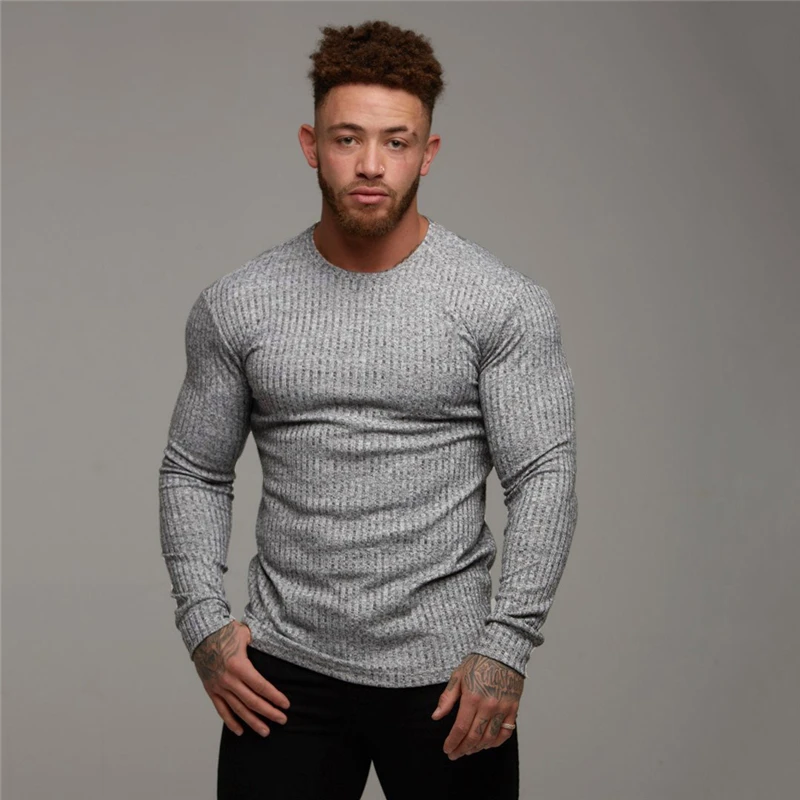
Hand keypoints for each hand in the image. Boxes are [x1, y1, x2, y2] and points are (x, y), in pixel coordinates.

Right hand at [192, 619, 290, 736]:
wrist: (201, 634)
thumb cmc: (225, 631)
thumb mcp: (245, 634)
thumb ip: (258, 646)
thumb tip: (272, 650)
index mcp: (239, 666)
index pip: (261, 686)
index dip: (274, 697)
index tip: (286, 704)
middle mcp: (229, 680)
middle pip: (252, 701)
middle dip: (269, 712)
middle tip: (282, 720)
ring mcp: (219, 687)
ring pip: (238, 710)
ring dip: (253, 722)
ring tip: (265, 731)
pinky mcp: (211, 690)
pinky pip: (221, 710)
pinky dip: (230, 722)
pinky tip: (240, 731)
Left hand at [431, 652, 522, 759]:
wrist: (502, 652)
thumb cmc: (478, 662)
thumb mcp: (458, 676)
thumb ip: (447, 698)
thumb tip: (436, 716)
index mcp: (472, 697)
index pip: (460, 728)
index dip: (452, 742)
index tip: (447, 749)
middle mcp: (488, 706)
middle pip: (474, 737)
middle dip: (462, 749)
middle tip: (454, 754)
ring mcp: (502, 709)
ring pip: (489, 738)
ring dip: (477, 748)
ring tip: (468, 750)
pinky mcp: (513, 709)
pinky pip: (505, 733)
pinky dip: (495, 742)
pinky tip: (487, 744)